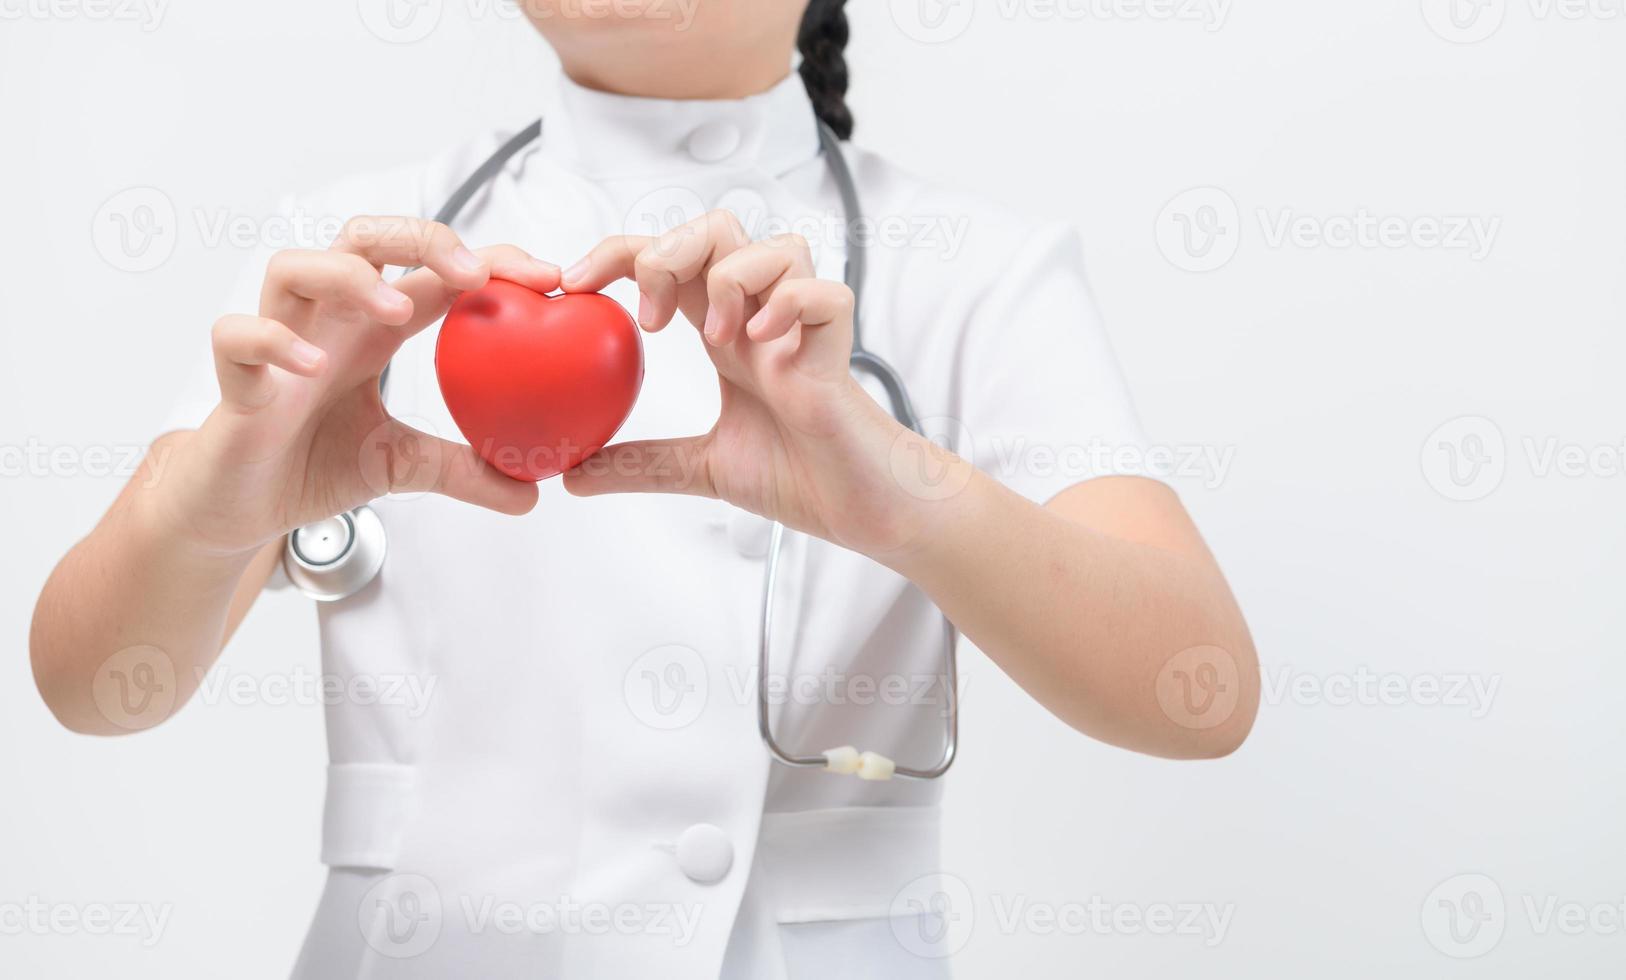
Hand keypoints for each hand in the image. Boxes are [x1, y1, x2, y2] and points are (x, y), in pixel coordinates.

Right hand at [160, 217, 555, 555]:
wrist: (241, 507)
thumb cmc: (312, 464)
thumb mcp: (403, 466)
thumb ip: (464, 470)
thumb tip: (532, 493)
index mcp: (372, 328)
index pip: (432, 270)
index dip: (488, 260)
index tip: (546, 279)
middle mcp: (326, 319)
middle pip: (363, 237)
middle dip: (420, 239)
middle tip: (471, 273)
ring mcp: (276, 341)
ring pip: (293, 266)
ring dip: (347, 276)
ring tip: (397, 310)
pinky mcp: (233, 378)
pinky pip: (237, 336)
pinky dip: (275, 340)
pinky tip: (314, 365)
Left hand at [557, 211, 937, 557]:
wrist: (861, 508)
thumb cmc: (803, 476)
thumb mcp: (701, 467)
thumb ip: (642, 463)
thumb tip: (573, 476)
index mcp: (725, 333)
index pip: (668, 259)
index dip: (619, 254)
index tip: (575, 283)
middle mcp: (761, 319)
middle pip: (718, 230)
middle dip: (669, 251)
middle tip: (649, 319)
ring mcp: (802, 330)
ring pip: (776, 245)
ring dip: (732, 277)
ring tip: (718, 337)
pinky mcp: (839, 351)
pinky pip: (826, 292)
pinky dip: (792, 302)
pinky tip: (766, 340)